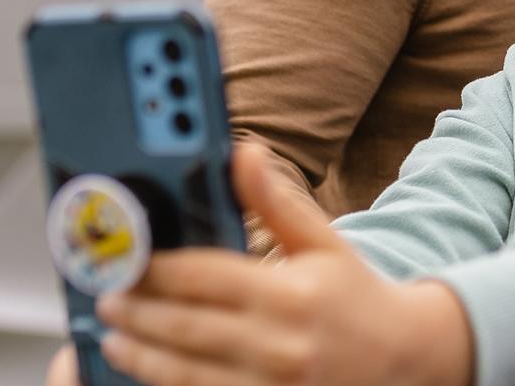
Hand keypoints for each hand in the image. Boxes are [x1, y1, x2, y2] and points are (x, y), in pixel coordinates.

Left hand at [94, 142, 474, 385]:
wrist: (407, 361)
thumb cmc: (357, 298)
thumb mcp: (323, 243)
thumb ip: (276, 201)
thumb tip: (244, 151)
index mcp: (291, 296)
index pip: (205, 278)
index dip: (156, 270)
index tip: (127, 262)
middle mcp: (280, 346)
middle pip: (185, 329)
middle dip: (137, 313)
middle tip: (107, 299)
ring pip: (186, 374)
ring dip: (142, 356)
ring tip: (114, 338)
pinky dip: (172, 385)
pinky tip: (150, 371)